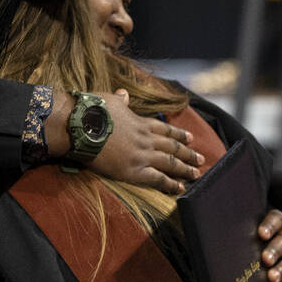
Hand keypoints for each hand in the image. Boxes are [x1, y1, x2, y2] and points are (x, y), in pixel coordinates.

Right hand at [89, 90, 203, 193]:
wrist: (79, 126)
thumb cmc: (91, 111)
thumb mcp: (109, 99)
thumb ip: (120, 100)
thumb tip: (124, 93)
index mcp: (140, 122)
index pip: (165, 130)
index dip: (179, 135)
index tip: (191, 138)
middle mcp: (146, 138)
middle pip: (172, 147)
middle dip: (188, 153)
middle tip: (201, 159)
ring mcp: (141, 155)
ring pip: (170, 162)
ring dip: (185, 168)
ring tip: (197, 174)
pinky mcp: (133, 170)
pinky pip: (158, 179)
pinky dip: (171, 184)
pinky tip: (181, 188)